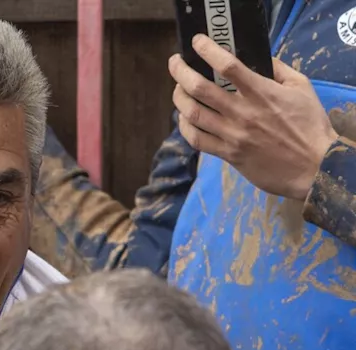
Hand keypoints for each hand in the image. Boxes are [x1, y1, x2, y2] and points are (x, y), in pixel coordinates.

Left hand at [169, 34, 337, 200]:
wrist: (314, 167)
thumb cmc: (310, 126)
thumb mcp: (302, 88)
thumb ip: (280, 70)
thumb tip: (260, 57)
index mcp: (262, 93)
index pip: (229, 66)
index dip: (208, 50)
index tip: (197, 42)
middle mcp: (243, 112)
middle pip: (200, 89)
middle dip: (181, 72)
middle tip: (175, 63)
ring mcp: (233, 134)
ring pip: (193, 114)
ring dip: (179, 98)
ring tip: (178, 89)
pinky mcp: (228, 154)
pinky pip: (197, 140)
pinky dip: (185, 127)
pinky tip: (184, 118)